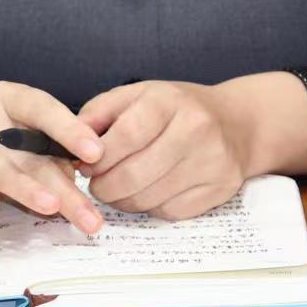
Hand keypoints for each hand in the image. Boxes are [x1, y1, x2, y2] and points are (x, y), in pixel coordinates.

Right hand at [0, 80, 105, 232]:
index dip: (69, 129)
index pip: (41, 107)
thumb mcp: (28, 143)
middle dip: (61, 185)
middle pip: (26, 151)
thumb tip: (84, 175)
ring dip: (25, 189)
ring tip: (52, 207)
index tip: (96, 153)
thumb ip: (54, 155)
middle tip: (89, 215)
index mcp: (9, 98)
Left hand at [78, 80, 249, 220]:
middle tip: (96, 184)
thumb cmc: (177, 107)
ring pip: (148, 198)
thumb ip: (99, 112)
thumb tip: (70, 140)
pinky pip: (169, 212)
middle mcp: (195, 130)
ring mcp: (211, 163)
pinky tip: (147, 191)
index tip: (84, 165)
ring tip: (117, 187)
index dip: (98, 157)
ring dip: (123, 200)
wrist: (236, 122)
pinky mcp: (218, 191)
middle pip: (134, 174)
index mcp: (169, 101)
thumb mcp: (138, 94)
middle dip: (104, 185)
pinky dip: (150, 207)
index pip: (126, 136)